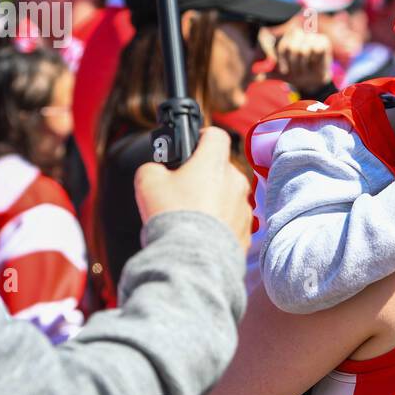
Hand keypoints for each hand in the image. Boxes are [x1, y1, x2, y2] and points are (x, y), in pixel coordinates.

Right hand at [135, 127, 251, 253]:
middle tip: (182, 190)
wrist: (194, 259)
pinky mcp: (246, 232)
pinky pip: (232, 221)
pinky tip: (201, 235)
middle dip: (204, 176)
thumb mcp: (147, 182)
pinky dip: (219, 225)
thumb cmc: (173, 217)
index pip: (215, 135)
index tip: (191, 147)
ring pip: (228, 196)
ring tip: (190, 217)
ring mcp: (244, 207)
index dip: (201, 137)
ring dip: (213, 201)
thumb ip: (153, 167)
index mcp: (214, 163)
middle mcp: (235, 181)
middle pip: (221, 169)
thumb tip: (156, 170)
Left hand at [271, 22, 332, 95]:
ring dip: (304, 64)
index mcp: (287, 40)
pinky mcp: (323, 41)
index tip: (286, 71)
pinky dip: (315, 60)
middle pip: (292, 47)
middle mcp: (299, 35)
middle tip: (298, 71)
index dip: (283, 61)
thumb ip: (270, 74)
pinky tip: (316, 63)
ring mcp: (311, 36)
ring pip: (303, 50)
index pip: (283, 47)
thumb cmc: (298, 75)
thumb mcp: (282, 76)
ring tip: (307, 69)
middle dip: (294, 64)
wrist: (315, 83)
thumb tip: (256, 78)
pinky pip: (316, 49)